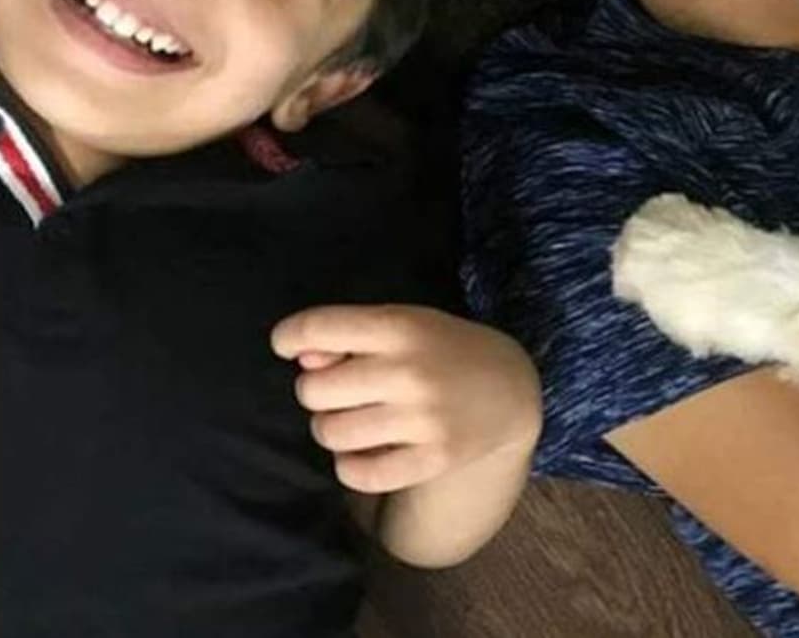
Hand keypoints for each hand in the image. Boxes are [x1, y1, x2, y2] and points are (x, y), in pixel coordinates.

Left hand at [270, 305, 540, 494]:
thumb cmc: (444, 349)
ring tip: (353, 419)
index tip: (287, 345)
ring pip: (330, 433)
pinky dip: (349, 465)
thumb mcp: (406, 323)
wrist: (511, 389)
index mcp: (401, 327)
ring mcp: (422, 419)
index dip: (288, 337)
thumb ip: (350, 336)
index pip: (318, 328)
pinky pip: (357, 474)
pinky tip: (364, 450)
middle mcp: (409, 372)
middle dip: (317, 391)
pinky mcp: (432, 460)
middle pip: (315, 390)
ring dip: (330, 428)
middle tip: (341, 390)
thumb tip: (301, 360)